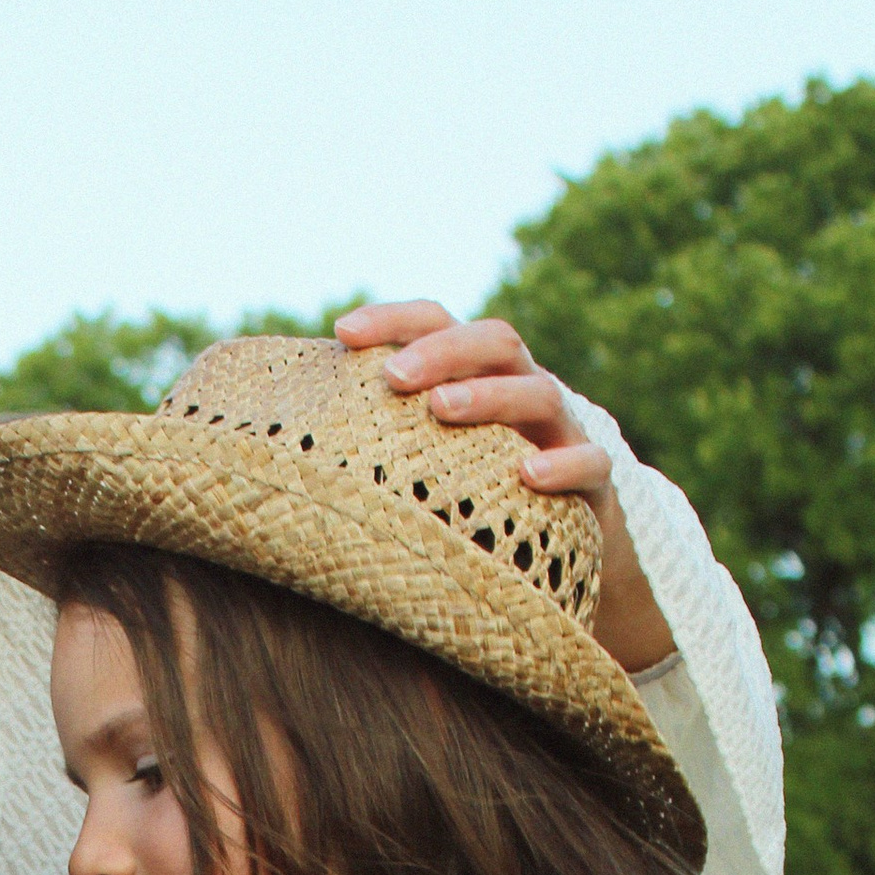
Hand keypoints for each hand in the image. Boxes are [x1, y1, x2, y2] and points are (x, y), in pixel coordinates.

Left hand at [335, 303, 672, 674]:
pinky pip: (590, 466)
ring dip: (488, 396)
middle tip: (393, 376)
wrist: (570, 555)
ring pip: (539, 394)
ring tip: (441, 409)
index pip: (438, 322)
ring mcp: (562, 433)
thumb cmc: (474, 500)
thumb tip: (278, 440)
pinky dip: (563, 465)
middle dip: (442, 351)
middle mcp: (522, 390)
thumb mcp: (426, 463)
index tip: (342, 333)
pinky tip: (526, 475)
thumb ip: (377, 439)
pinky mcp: (596, 488)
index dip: (394, 319)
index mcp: (476, 375)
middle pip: (494, 341)